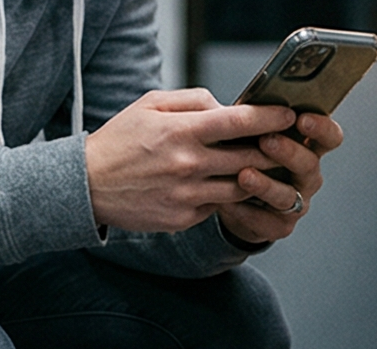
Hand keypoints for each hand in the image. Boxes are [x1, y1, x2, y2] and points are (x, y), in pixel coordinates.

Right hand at [84, 88, 294, 231]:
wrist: (87, 184)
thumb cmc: (121, 140)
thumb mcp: (149, 106)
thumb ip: (193, 101)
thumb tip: (228, 106)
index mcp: (181, 131)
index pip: (238, 122)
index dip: (269, 118)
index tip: (288, 115)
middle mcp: (189, 164)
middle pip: (251, 158)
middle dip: (274, 150)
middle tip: (286, 145)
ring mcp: (189, 194)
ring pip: (243, 187)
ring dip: (259, 177)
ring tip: (265, 168)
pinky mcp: (187, 218)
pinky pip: (221, 205)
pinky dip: (230, 195)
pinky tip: (232, 186)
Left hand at [216, 112, 344, 245]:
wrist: (230, 197)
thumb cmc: (243, 157)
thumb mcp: (251, 133)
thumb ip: (256, 120)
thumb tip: (247, 102)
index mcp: (306, 149)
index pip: (329, 137)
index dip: (322, 128)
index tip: (303, 118)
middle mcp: (306, 176)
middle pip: (310, 165)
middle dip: (289, 152)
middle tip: (267, 141)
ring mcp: (297, 202)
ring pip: (288, 196)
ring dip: (266, 185)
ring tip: (244, 175)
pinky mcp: (280, 225)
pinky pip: (267, 221)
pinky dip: (246, 212)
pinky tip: (229, 203)